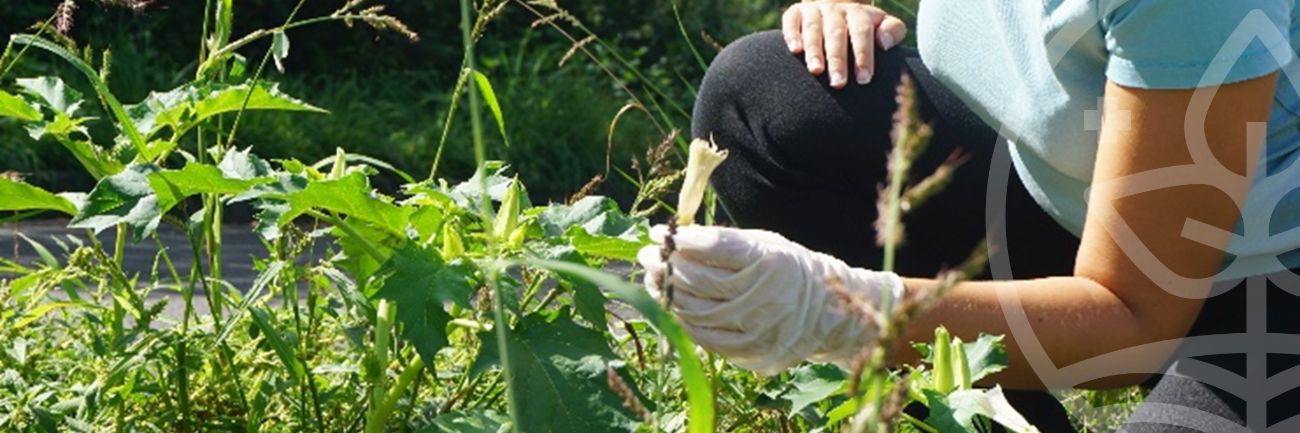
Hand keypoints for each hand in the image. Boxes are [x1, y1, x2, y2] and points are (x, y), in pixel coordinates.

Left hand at [637, 225, 904, 373]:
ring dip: (666, 293)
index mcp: (768, 261)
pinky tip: (672, 304)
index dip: (680, 241)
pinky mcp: (748, 351)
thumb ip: (722, 242)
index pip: (713, 248)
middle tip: (649, 254)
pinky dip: (681, 319)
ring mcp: (755, 328)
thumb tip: (674, 239)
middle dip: (666, 265)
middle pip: (698, 281)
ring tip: (654, 278)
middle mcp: (762, 296)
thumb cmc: (785, 269)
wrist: (825, 312)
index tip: (661, 233)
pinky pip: (703, 336)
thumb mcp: (763, 245)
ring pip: (694, 311)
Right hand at [783, 0, 907, 87]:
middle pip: (836, 34)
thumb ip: (893, 30)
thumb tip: (884, 42)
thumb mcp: (881, 25)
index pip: (862, 32)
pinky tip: (795, 50)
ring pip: (813, 29)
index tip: (864, 79)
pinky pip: (791, 22)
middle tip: (839, 84)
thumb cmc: (860, 28)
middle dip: (837, 59)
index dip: (863, 55)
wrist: (833, 8)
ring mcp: (814, 11)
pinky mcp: (795, 13)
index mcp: (858, 14)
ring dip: (814, 50)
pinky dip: (792, 35)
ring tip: (816, 71)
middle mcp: (835, 10)